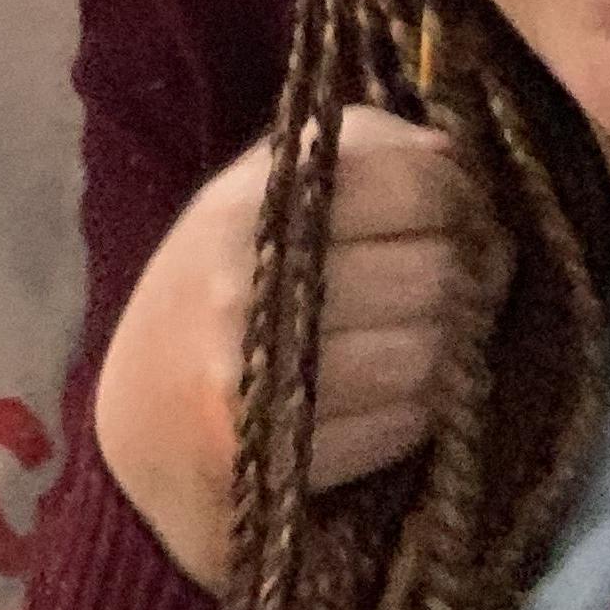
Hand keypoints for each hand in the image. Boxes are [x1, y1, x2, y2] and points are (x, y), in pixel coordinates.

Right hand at [93, 106, 500, 590]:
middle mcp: (247, 284)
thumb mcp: (260, 198)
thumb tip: (453, 155)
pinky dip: (415, 412)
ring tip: (421, 341)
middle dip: (468, 283)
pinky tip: (382, 398)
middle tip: (458, 286)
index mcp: (246, 207)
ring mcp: (264, 375)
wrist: (141, 432)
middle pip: (435, 273)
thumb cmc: (217, 292)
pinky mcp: (285, 456)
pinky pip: (409, 424)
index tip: (461, 213)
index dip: (460, 200)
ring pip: (431, 353)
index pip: (408, 185)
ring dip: (447, 353)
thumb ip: (356, 154)